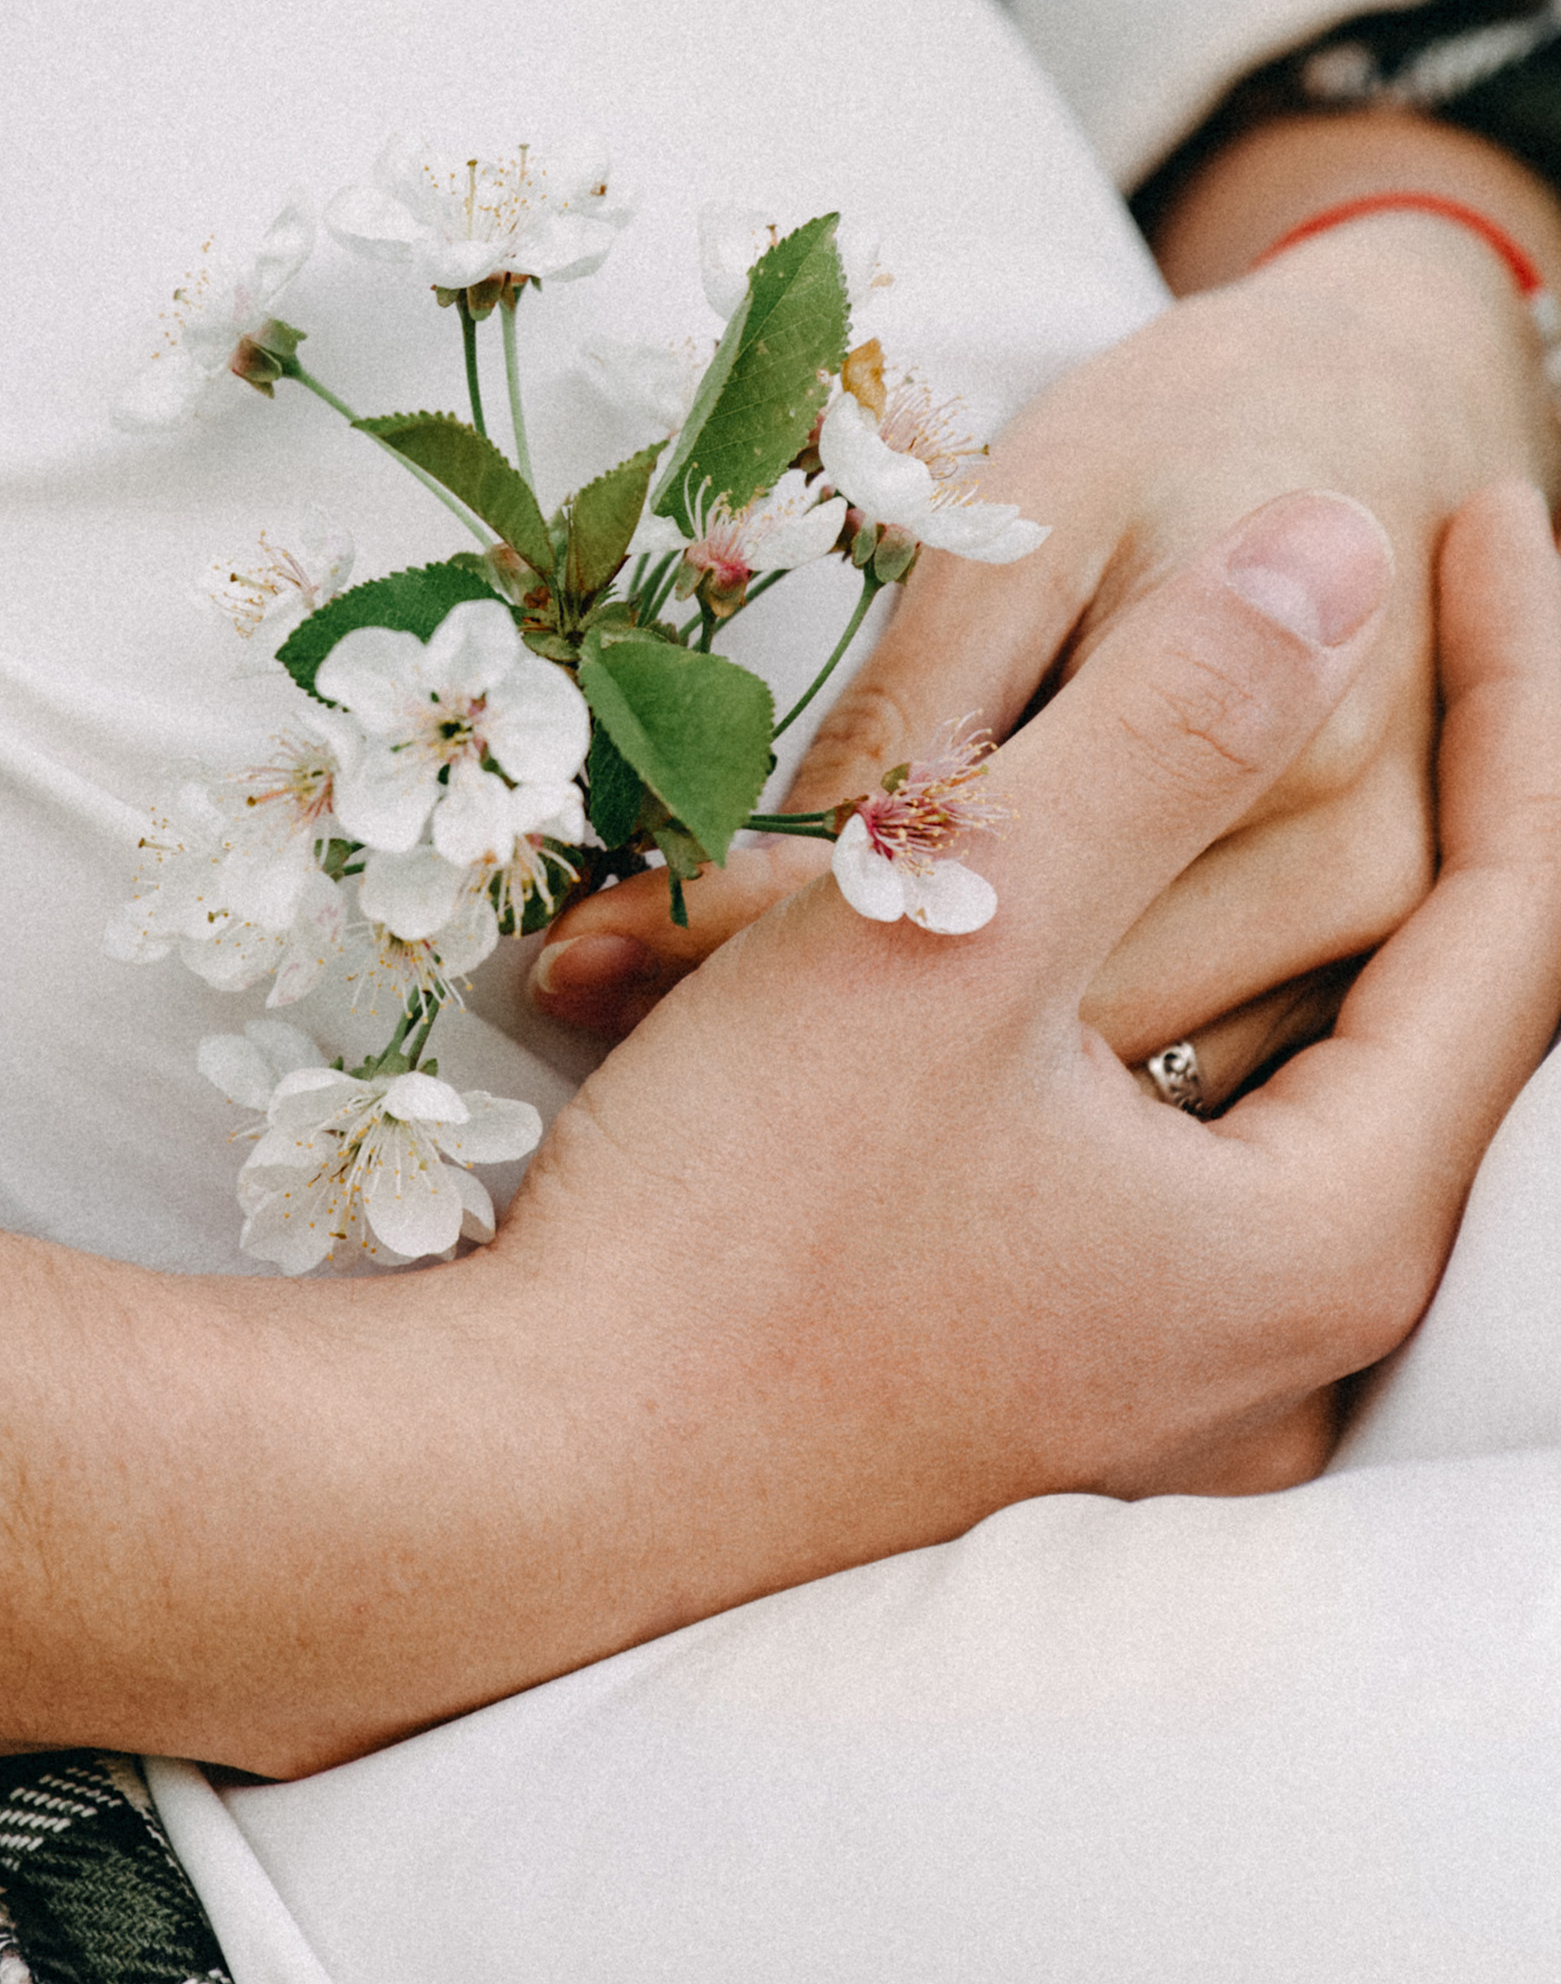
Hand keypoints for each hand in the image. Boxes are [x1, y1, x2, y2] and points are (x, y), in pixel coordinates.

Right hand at [471, 482, 1560, 1636]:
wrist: (523, 1479)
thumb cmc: (737, 1219)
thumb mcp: (960, 924)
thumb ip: (1167, 726)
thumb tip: (1343, 551)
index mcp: (1327, 1239)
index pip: (1522, 915)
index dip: (1526, 687)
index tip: (1486, 504)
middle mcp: (1291, 1331)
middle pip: (1415, 986)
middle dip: (1412, 766)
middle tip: (1392, 573)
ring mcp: (1170, 1368)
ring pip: (1271, 1042)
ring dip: (1245, 859)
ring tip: (1226, 680)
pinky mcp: (1044, 1358)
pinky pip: (1156, 1119)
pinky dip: (1138, 967)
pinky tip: (1061, 866)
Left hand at [535, 147, 1560, 1067]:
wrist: (1400, 408)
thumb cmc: (1202, 430)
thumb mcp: (1037, 514)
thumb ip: (923, 703)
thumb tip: (752, 874)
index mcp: (1277, 743)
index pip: (985, 907)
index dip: (766, 947)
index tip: (578, 955)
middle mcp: (1355, 876)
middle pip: (1048, 1033)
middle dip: (812, 1041)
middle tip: (590, 1014)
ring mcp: (1376, 944)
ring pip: (1109, 1094)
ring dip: (911, 1090)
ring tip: (679, 1062)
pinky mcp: (1366, 970)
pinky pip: (1179, 1081)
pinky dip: (1029, 1089)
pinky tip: (874, 1072)